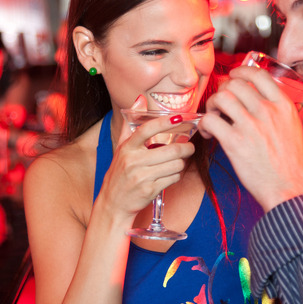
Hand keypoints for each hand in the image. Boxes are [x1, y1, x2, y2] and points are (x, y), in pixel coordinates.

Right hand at [96, 97, 194, 220]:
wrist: (113, 203)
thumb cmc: (119, 173)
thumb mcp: (121, 148)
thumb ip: (131, 124)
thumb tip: (140, 99)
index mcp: (127, 148)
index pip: (147, 130)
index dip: (164, 123)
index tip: (179, 118)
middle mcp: (133, 161)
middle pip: (170, 150)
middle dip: (185, 148)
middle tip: (189, 146)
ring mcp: (141, 177)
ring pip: (175, 165)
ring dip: (180, 164)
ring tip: (177, 162)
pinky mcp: (150, 190)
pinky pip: (173, 178)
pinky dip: (176, 175)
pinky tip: (170, 174)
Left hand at [198, 66, 302, 210]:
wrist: (291, 190)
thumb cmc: (292, 166)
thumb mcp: (293, 129)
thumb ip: (277, 112)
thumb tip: (258, 102)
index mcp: (283, 106)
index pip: (258, 74)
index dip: (240, 72)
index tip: (233, 77)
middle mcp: (267, 111)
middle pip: (235, 84)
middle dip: (223, 91)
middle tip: (220, 104)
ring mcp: (251, 125)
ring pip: (221, 97)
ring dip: (212, 105)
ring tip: (214, 118)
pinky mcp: (235, 142)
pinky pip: (210, 120)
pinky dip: (205, 124)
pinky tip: (210, 135)